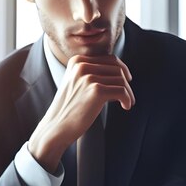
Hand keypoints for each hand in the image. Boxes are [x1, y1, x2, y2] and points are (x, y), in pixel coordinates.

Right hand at [28, 54, 134, 170]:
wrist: (56, 127)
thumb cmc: (70, 108)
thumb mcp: (77, 83)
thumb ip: (92, 73)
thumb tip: (122, 71)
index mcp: (77, 61)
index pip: (109, 59)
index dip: (122, 69)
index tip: (127, 80)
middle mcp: (82, 66)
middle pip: (117, 69)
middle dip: (126, 82)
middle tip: (128, 95)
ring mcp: (88, 77)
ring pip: (121, 80)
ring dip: (128, 93)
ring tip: (127, 103)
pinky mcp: (96, 91)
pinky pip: (122, 91)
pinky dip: (127, 99)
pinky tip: (126, 107)